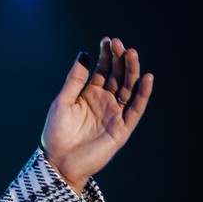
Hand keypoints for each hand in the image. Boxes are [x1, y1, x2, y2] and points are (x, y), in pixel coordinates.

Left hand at [41, 37, 153, 194]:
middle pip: (117, 76)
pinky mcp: (122, 128)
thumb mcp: (63, 101)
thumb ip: (75, 79)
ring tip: (131, 53)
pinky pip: (136, 109)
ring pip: (128, 88)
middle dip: (119, 59)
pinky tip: (146, 78)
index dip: (105, 55)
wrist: (58, 161)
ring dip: (131, 71)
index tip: (107, 40)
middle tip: (118, 43)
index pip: (102, 70)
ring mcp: (115, 114)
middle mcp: (105, 102)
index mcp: (89, 94)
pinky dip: (143, 94)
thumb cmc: (56, 133)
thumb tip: (84, 54)